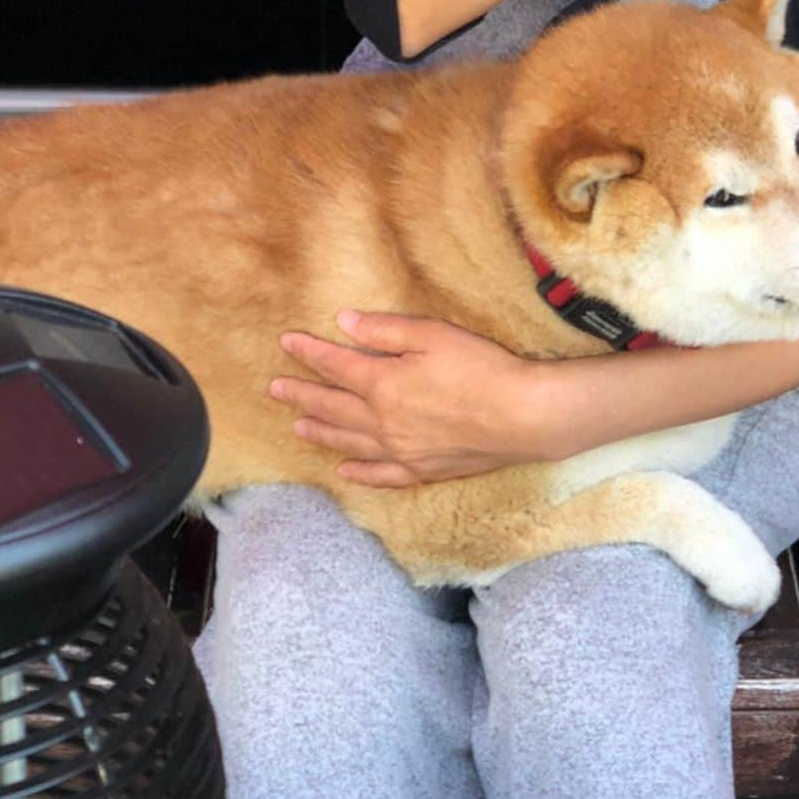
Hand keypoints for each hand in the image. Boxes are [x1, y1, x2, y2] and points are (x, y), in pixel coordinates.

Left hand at [269, 311, 552, 486]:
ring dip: (320, 433)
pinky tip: (345, 471)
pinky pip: (380, 476)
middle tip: (276, 389)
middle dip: (302, 395)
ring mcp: (400, 451)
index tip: (286, 344)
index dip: (308, 353)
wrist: (522, 416)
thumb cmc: (481, 368)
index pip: (335, 365)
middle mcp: (383, 422)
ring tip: (297, 428)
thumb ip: (385, 331)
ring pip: (349, 443)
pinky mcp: (422, 470)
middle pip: (332, 407)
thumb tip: (345, 323)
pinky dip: (359, 473)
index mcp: (383, 383)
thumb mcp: (433, 335)